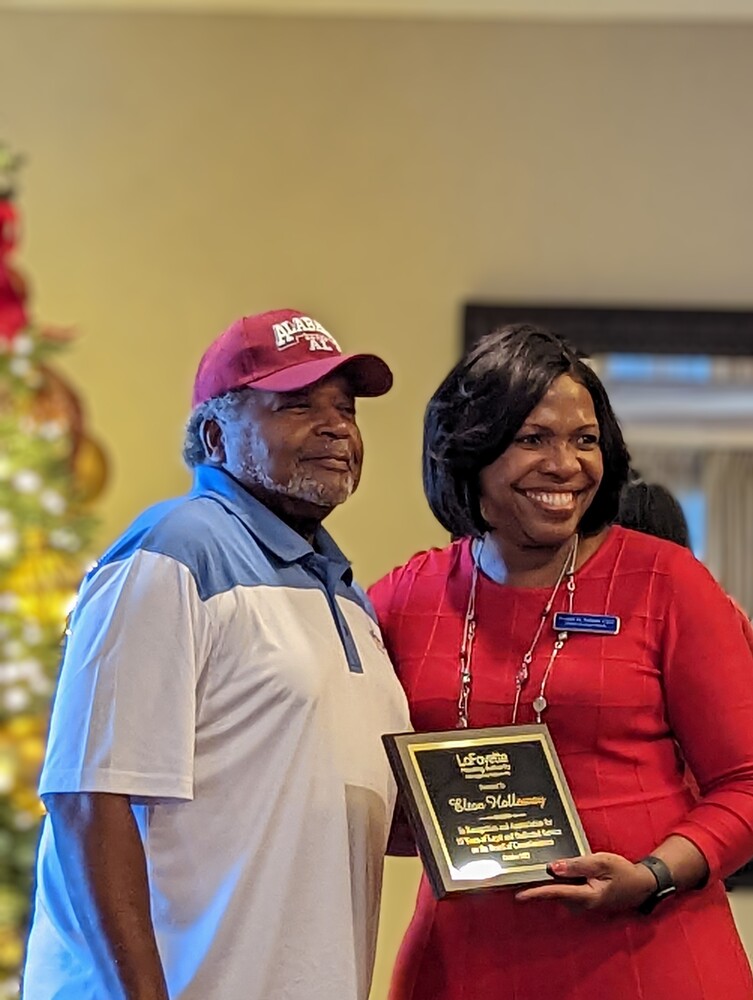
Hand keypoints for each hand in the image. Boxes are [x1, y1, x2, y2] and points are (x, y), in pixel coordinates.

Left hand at [515, 853, 656, 912]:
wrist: (640, 885)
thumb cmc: (622, 872)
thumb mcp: (601, 863)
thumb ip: (577, 865)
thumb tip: (553, 868)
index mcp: (586, 896)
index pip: (556, 893)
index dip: (536, 893)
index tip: (519, 895)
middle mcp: (581, 904)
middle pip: (554, 892)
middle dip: (538, 885)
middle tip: (518, 876)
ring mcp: (583, 904)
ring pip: (560, 891)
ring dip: (550, 881)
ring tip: (538, 868)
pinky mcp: (584, 899)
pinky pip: (567, 890)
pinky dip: (561, 881)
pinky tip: (558, 870)